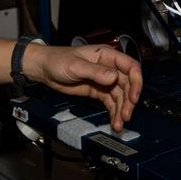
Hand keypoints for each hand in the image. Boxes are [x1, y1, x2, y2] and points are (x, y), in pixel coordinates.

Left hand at [25, 43, 142, 131]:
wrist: (43, 69)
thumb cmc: (58, 60)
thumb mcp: (75, 65)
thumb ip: (95, 71)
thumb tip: (113, 77)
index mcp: (107, 55)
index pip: (130, 66)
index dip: (136, 82)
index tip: (133, 97)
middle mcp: (109, 67)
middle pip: (128, 84)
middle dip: (128, 101)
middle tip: (126, 115)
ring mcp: (104, 80)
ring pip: (120, 96)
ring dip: (122, 110)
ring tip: (119, 124)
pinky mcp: (98, 91)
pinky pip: (111, 102)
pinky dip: (114, 112)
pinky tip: (115, 122)